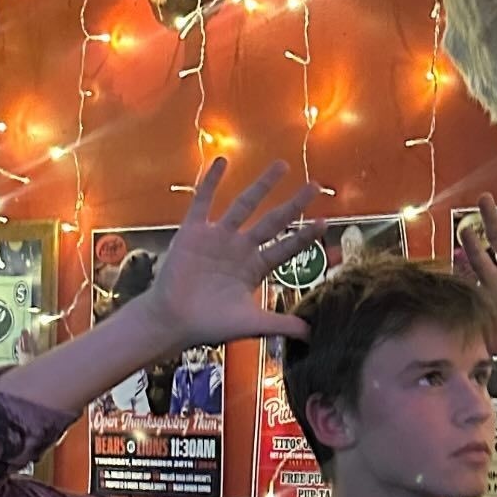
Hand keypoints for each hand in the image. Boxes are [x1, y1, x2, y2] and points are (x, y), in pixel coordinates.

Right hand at [144, 158, 325, 350]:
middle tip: (315, 186)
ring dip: (262, 185)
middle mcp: (240, 248)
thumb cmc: (209, 325)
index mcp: (255, 268)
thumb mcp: (250, 324)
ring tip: (281, 166)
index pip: (286, 248)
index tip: (323, 222)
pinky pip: (203, 201)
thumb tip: (310, 334)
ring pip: (244, 205)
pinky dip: (211, 182)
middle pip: (273, 221)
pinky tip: (222, 162)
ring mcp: (217, 238)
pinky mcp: (193, 232)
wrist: (172, 321)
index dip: (304, 236)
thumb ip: (279, 324)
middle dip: (293, 204)